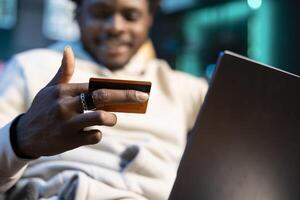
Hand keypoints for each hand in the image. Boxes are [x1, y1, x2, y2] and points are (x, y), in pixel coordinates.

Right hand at [16, 47, 148, 157]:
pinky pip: (95, 136)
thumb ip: (64, 71)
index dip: (118, 87)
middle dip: (126, 96)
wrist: (25, 136)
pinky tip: (89, 133)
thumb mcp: (50, 89)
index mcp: (64, 90)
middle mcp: (66, 105)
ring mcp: (69, 123)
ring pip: (101, 118)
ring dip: (112, 118)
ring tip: (111, 118)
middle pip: (103, 97)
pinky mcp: (71, 140)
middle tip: (143, 97)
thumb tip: (68, 49)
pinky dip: (97, 134)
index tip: (136, 89)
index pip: (96, 85)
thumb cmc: (42, 108)